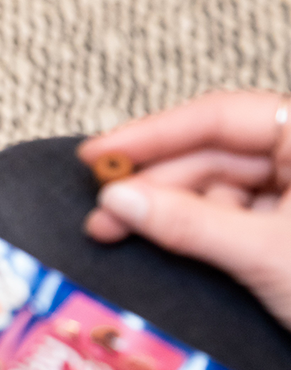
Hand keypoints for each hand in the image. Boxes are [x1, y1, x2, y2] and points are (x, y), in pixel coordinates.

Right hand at [76, 90, 290, 327]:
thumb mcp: (267, 253)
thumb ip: (187, 222)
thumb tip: (119, 200)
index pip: (219, 116)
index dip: (150, 134)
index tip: (98, 155)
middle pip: (212, 153)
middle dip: (151, 182)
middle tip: (100, 209)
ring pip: (215, 187)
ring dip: (163, 209)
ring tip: (114, 231)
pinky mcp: (288, 232)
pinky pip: (228, 218)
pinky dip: (189, 230)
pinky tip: (155, 240)